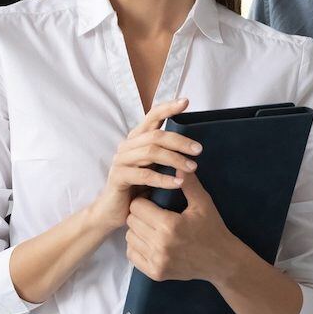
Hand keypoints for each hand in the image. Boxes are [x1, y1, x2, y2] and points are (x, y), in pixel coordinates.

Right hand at [84, 98, 200, 231]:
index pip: (152, 116)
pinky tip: (178, 183)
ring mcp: (121, 160)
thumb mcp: (154, 168)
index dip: (168, 108)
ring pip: (150, 152)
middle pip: (156, 135)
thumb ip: (165, 155)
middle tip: (198, 150)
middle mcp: (127, 146)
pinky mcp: (118, 177)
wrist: (113, 211)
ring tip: (192, 168)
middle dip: (180, 141)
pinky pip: (144, 175)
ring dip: (174, 159)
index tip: (185, 102)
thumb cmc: (138, 188)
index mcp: (136, 139)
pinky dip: (163, 179)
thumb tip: (193, 147)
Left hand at [125, 172, 240, 283]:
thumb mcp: (203, 203)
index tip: (153, 201)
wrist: (222, 261)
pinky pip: (132, 255)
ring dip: (138, 231)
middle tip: (153, 213)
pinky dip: (137, 247)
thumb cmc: (212, 229)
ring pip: (130, 238)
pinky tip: (151, 242)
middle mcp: (161, 245)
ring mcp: (157, 262)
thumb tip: (178, 163)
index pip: (137, 206)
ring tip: (152, 227)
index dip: (144, 201)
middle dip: (140, 214)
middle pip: (132, 221)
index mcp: (170, 225)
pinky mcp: (155, 273)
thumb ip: (188, 183)